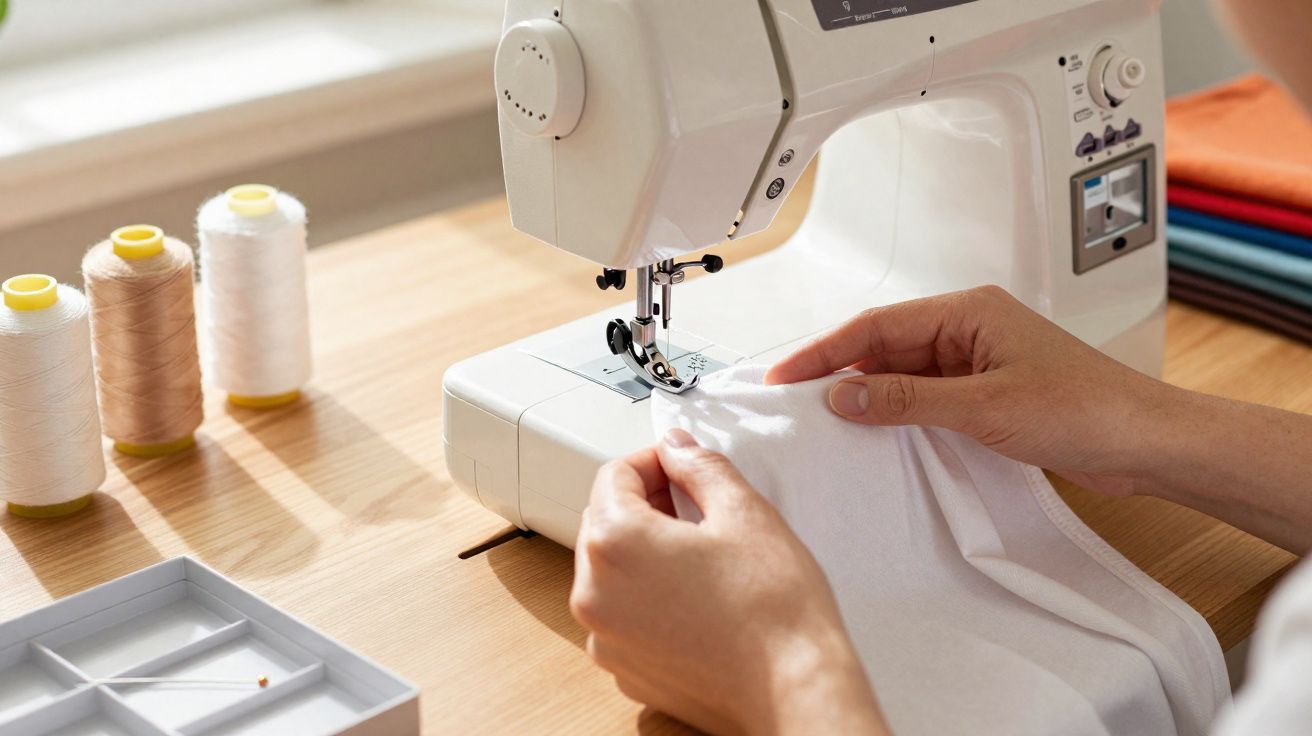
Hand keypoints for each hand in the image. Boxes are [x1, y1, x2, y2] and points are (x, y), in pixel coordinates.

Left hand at [571, 429, 887, 734]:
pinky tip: (695, 598)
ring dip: (643, 552)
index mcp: (615, 543)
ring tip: (700, 554)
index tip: (682, 466)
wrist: (794, 690)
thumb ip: (700, 468)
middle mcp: (595, 593)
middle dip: (645, 504)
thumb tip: (677, 448)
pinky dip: (646, 598)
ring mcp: (605, 638)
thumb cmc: (774, 610)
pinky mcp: (625, 670)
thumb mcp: (745, 512)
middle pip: (604, 522)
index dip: (653, 461)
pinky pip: (621, 616)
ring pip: (610, 571)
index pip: (613, 476)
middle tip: (695, 505)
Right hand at [764, 285, 1176, 496]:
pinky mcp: (986, 393)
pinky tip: (875, 434)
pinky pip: (924, 398)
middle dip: (839, 373)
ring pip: (901, 374)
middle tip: (795, 404)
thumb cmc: (1086, 409)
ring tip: (826, 423)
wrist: (1146, 444)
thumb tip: (842, 394)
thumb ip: (906, 399)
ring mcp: (977, 362)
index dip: (824, 350)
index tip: (785, 376)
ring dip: (867, 396)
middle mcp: (968, 328)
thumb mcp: (982, 405)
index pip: (876, 325)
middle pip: (883, 347)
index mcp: (968, 310)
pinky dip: (897, 414)